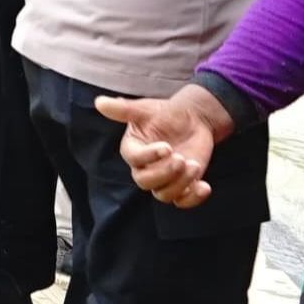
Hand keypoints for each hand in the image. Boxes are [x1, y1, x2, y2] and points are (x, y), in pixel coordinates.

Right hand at [94, 85, 233, 206]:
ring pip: (163, 194)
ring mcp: (164, 179)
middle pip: (146, 182)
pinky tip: (204, 186)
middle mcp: (145, 168)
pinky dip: (193, 198)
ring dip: (180, 184)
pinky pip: (183, 201)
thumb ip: (124, 109)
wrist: (193, 119)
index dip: (149, 156)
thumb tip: (99, 102)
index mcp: (133, 150)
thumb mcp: (146, 109)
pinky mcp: (181, 186)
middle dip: (165, 173)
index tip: (167, 147)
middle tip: (181, 158)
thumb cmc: (167, 114)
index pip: (134, 160)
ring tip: (194, 165)